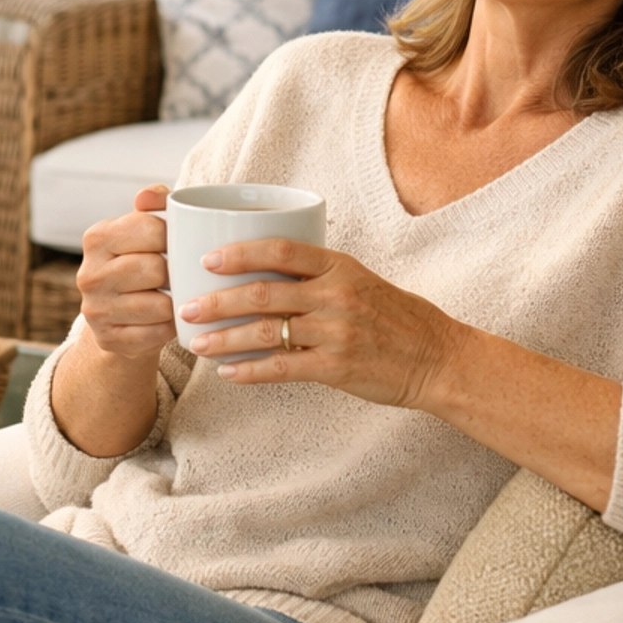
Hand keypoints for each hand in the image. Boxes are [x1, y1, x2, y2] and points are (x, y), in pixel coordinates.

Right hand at [49, 187, 175, 458]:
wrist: (120, 319)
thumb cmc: (141, 263)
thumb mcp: (142, 232)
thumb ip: (154, 205)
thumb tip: (151, 194)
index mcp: (97, 237)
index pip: (149, 228)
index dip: (175, 236)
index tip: (181, 242)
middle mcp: (88, 274)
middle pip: (155, 268)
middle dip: (175, 272)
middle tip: (182, 274)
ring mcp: (95, 310)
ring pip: (159, 305)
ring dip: (176, 302)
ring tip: (179, 297)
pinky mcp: (108, 340)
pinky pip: (156, 334)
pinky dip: (171, 328)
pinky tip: (171, 320)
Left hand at [178, 239, 458, 411]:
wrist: (436, 358)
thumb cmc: (395, 317)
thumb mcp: (359, 280)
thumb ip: (317, 275)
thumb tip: (263, 271)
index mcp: (338, 266)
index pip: (280, 250)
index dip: (239, 253)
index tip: (207, 259)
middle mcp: (335, 295)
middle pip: (263, 293)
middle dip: (217, 300)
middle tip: (186, 306)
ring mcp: (335, 332)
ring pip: (265, 332)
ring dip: (225, 338)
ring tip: (196, 343)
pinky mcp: (335, 367)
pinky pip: (282, 367)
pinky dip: (250, 371)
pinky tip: (228, 373)